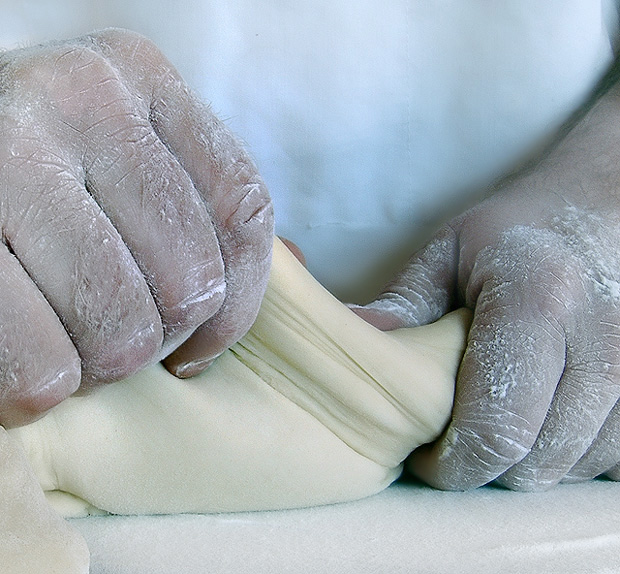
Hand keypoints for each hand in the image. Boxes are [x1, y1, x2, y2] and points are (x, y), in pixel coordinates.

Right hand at [0, 29, 272, 426]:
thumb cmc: (47, 183)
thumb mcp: (127, 159)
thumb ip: (202, 201)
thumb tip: (299, 262)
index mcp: (141, 78)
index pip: (243, 209)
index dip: (237, 304)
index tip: (199, 347)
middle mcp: (79, 95)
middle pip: (190, 279)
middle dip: (156, 336)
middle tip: (114, 335)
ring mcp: (9, 150)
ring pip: (124, 327)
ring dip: (100, 362)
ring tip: (69, 341)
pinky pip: (45, 364)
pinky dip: (42, 385)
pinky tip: (32, 369)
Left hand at [354, 72, 619, 489]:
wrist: (600, 215)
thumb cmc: (512, 237)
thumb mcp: (446, 253)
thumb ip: (404, 305)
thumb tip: (354, 340)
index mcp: (538, 301)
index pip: (497, 427)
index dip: (452, 463)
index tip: (423, 454)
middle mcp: (602, 340)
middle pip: (534, 462)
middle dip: (483, 467)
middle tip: (453, 436)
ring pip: (571, 469)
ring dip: (524, 462)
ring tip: (497, 417)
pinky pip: (607, 461)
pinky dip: (567, 454)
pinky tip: (543, 417)